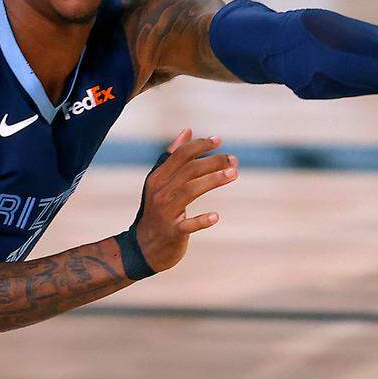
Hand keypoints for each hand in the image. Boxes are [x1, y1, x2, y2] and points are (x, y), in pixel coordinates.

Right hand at [135, 129, 238, 270]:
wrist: (144, 247)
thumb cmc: (157, 210)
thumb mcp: (161, 181)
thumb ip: (173, 156)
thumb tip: (187, 131)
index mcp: (157, 178)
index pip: (180, 155)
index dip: (200, 145)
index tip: (219, 141)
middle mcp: (160, 193)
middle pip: (188, 170)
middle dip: (213, 162)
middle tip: (233, 160)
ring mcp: (165, 213)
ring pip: (190, 191)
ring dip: (213, 181)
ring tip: (233, 175)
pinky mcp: (172, 233)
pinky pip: (187, 225)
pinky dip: (201, 220)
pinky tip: (216, 216)